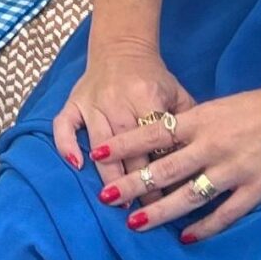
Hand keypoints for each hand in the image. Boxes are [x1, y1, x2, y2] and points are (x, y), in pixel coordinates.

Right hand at [52, 28, 197, 203]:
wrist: (121, 46)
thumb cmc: (153, 77)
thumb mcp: (177, 93)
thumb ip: (188, 121)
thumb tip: (197, 158)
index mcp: (147, 97)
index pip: (156, 142)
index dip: (163, 171)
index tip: (170, 198)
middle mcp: (118, 101)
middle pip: (128, 150)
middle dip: (137, 183)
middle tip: (145, 212)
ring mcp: (93, 103)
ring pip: (99, 145)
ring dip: (109, 175)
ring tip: (117, 202)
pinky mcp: (74, 102)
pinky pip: (63, 126)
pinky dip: (66, 145)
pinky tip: (76, 165)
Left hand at [100, 81, 260, 241]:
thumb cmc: (260, 107)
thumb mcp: (219, 107)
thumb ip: (192, 125)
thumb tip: (159, 139)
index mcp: (201, 120)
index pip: (152, 132)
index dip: (123, 144)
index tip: (97, 154)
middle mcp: (212, 145)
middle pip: (164, 169)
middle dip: (133, 185)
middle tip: (106, 198)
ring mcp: (234, 169)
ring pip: (189, 195)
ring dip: (160, 211)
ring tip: (135, 224)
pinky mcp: (257, 189)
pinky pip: (226, 213)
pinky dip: (205, 227)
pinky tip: (187, 238)